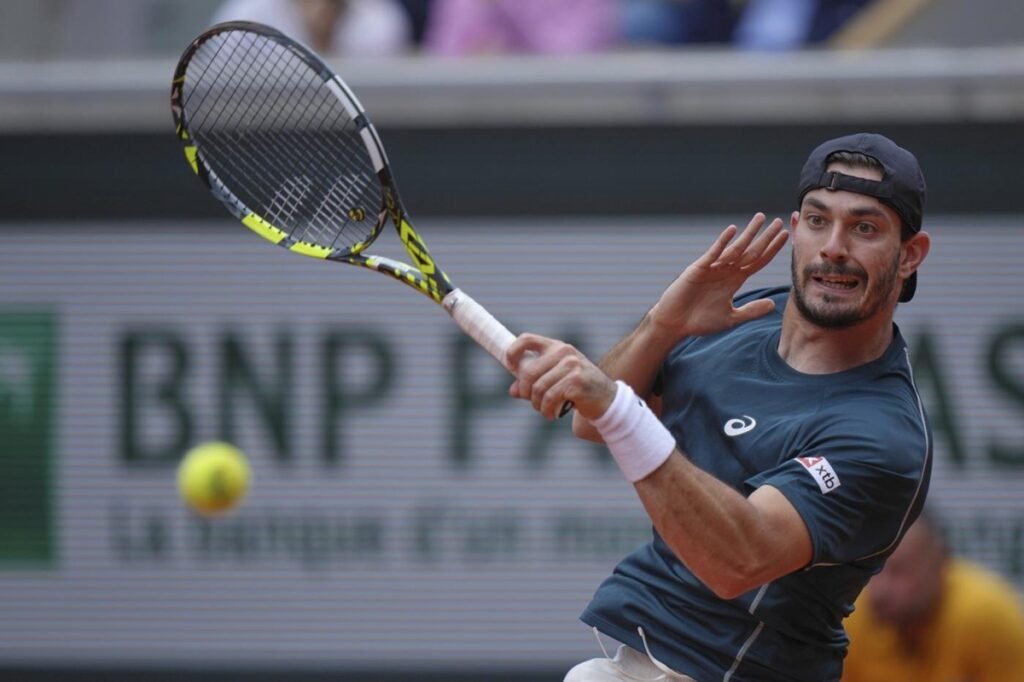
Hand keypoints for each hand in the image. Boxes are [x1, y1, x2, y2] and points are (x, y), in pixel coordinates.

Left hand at [506, 334, 616, 420]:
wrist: (607, 400)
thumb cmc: (579, 390)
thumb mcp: (556, 381)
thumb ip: (534, 383)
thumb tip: (513, 390)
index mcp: (557, 347)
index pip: (527, 339)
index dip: (513, 352)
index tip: (510, 367)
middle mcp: (564, 352)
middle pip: (528, 371)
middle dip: (525, 391)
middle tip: (532, 401)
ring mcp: (572, 365)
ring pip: (538, 388)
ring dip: (537, 404)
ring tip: (544, 410)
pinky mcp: (576, 381)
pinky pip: (549, 397)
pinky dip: (546, 410)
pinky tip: (551, 415)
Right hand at [650, 213, 787, 339]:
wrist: (675, 323)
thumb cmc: (700, 321)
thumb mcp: (731, 318)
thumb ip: (751, 311)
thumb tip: (773, 305)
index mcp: (734, 280)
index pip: (758, 261)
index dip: (772, 249)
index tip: (785, 237)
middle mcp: (726, 270)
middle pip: (751, 251)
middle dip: (765, 237)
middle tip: (779, 222)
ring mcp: (712, 268)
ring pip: (735, 249)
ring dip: (749, 234)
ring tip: (760, 218)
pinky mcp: (698, 269)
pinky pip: (713, 253)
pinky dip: (722, 242)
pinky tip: (732, 230)